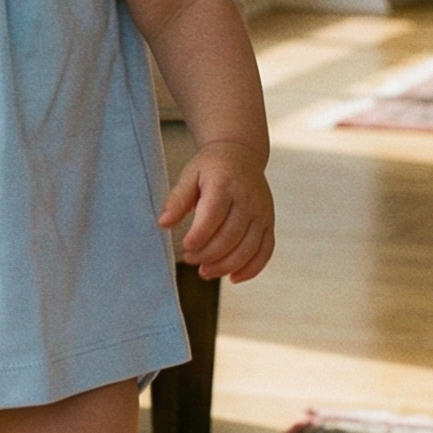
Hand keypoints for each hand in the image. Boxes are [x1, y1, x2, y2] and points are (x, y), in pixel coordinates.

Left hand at [158, 142, 273, 282]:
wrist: (240, 155)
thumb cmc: (210, 168)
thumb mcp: (189, 176)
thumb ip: (177, 199)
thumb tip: (163, 224)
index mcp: (225, 183)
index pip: (213, 216)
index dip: (198, 237)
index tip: (185, 247)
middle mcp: (248, 198)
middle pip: (230, 236)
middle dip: (208, 255)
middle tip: (190, 259)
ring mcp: (262, 212)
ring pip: (248, 248)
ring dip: (226, 266)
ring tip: (205, 272)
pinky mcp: (269, 222)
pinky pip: (265, 251)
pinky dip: (252, 268)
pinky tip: (233, 278)